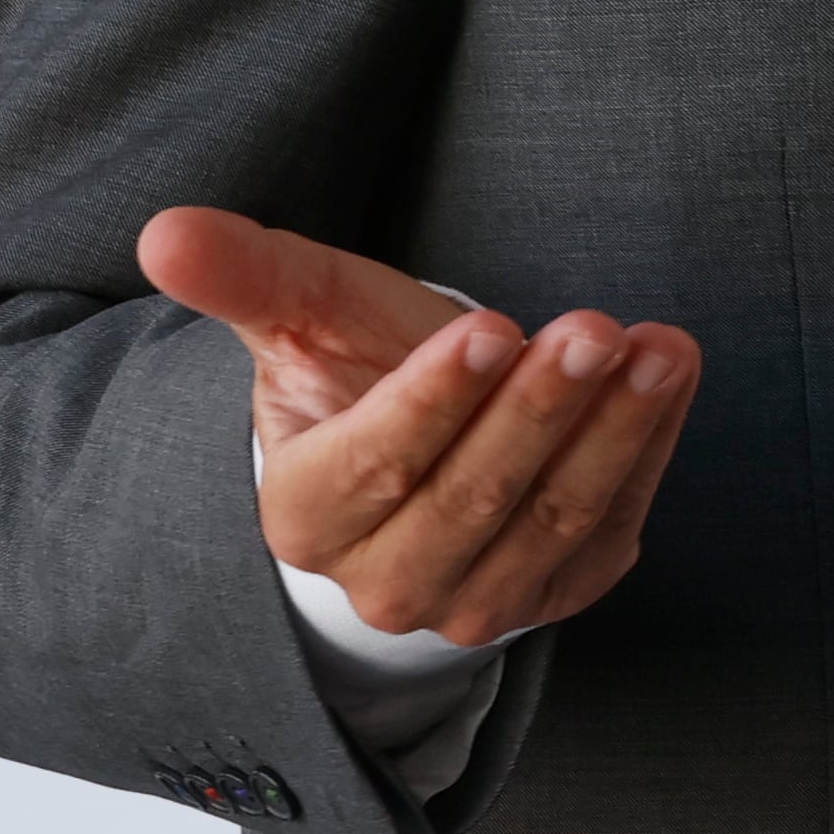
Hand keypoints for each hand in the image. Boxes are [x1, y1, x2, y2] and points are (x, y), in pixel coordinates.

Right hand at [138, 206, 703, 648]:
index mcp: (306, 515)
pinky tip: (671, 376)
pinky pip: (612, 527)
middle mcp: (384, 581)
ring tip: (656, 348)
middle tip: (594, 329)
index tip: (493, 326)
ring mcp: (476, 601)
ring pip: (550, 521)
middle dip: (538, 411)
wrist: (425, 450)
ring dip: (612, 433)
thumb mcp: (303, 315)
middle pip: (472, 497)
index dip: (435, 400)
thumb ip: (244, 274)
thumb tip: (162, 232)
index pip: (373, 465)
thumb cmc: (357, 371)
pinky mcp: (559, 594)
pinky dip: (650, 451)